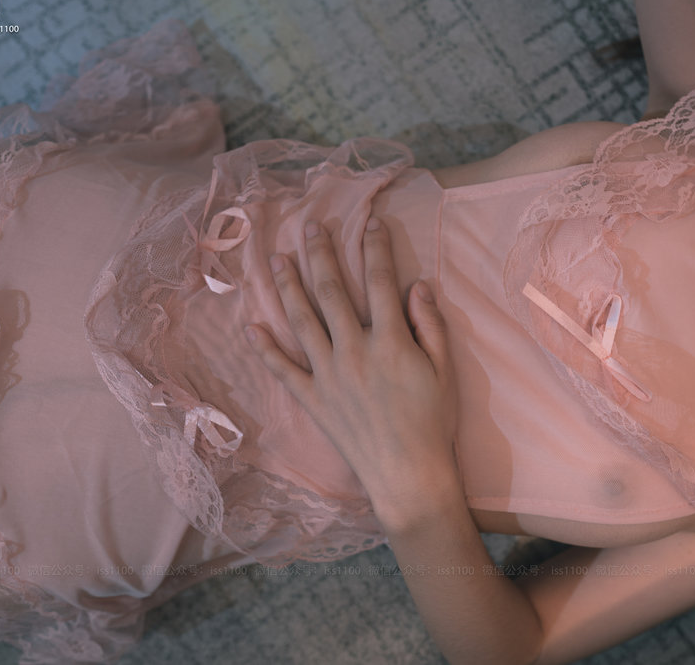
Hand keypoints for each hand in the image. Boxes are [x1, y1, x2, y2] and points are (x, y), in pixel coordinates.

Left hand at [245, 217, 457, 511]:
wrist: (408, 473)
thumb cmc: (433, 421)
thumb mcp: (444, 369)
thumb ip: (429, 324)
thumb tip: (417, 285)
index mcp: (389, 340)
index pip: (380, 281)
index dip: (376, 248)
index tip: (372, 222)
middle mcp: (353, 350)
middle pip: (332, 292)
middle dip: (322, 255)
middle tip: (312, 226)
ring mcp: (328, 374)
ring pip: (302, 320)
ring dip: (289, 286)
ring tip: (279, 259)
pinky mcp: (312, 399)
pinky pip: (282, 369)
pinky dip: (265, 348)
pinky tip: (251, 327)